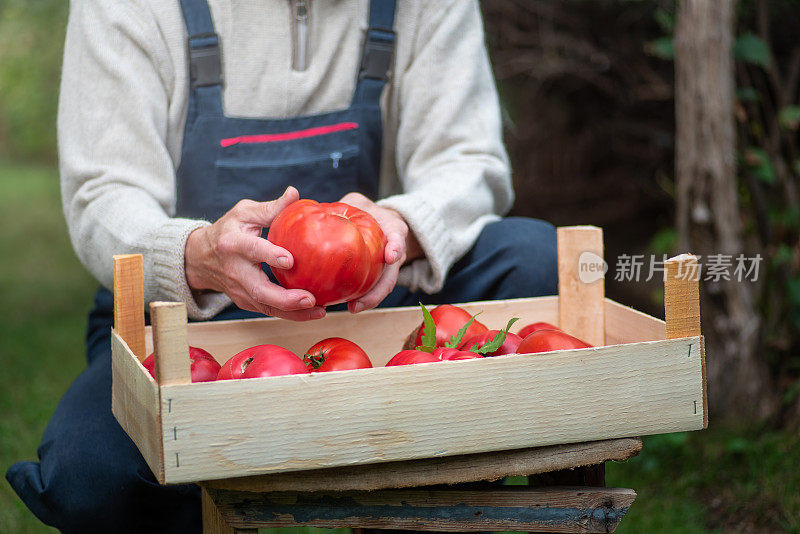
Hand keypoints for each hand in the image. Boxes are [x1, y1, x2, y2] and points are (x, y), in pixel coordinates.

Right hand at [184, 187, 325, 320]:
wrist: (200, 258)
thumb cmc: (228, 230)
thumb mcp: (244, 213)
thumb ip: (270, 208)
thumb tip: (295, 194)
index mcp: (233, 243)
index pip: (252, 250)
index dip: (269, 255)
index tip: (290, 260)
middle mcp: (235, 270)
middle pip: (259, 290)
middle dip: (285, 298)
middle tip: (310, 299)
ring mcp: (240, 290)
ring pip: (266, 307)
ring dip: (293, 312)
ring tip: (319, 311)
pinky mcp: (246, 302)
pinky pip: (269, 311)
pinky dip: (291, 314)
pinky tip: (313, 312)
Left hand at [338, 192, 422, 313]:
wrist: (380, 221)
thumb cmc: (367, 211)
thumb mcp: (359, 202)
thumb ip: (347, 205)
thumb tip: (322, 211)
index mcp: (394, 229)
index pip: (398, 237)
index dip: (396, 246)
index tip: (391, 256)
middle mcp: (395, 251)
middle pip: (391, 275)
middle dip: (377, 291)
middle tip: (359, 303)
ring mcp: (389, 265)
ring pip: (383, 286)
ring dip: (369, 300)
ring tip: (352, 308)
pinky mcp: (378, 274)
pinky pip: (371, 288)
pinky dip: (360, 297)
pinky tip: (341, 303)